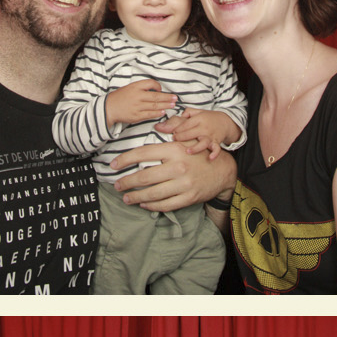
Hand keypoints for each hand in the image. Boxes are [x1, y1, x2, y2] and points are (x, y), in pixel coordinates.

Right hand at [105, 79, 172, 126]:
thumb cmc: (120, 97)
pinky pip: (150, 114)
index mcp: (135, 87)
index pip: (151, 83)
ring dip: (165, 105)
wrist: (109, 108)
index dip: (158, 86)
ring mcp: (137, 107)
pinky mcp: (137, 116)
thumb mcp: (130, 88)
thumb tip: (157, 90)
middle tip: (175, 98)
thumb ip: (142, 88)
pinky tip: (163, 112)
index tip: (161, 90)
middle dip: (167, 97)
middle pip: (156, 96)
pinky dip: (158, 113)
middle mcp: (137, 96)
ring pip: (155, 106)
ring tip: (172, 105)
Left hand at [112, 142, 235, 210]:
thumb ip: (168, 135)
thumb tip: (152, 131)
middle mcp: (178, 167)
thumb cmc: (199, 154)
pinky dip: (152, 206)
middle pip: (144, 177)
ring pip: (153, 193)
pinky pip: (165, 204)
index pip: (142, 154)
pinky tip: (143, 204)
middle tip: (117, 185)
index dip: (124, 160)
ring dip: (136, 196)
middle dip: (127, 182)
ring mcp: (183, 184)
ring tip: (126, 198)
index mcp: (174, 150)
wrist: (223, 170)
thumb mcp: (185, 140)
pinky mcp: (188, 198)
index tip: (113, 165)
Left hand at [161, 111, 240, 158]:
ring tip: (188, 151)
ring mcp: (210, 136)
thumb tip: (164, 123)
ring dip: (196, 147)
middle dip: (181, 137)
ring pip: (203, 142)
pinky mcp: (216, 142)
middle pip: (191, 133)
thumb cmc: (208, 118)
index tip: (171, 134)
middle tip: (175, 140)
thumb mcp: (196, 113)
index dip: (176, 129)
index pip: (185, 124)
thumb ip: (182, 116)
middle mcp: (204, 127)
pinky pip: (216, 149)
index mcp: (198, 119)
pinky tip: (210, 158)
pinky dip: (214, 153)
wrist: (226, 122)